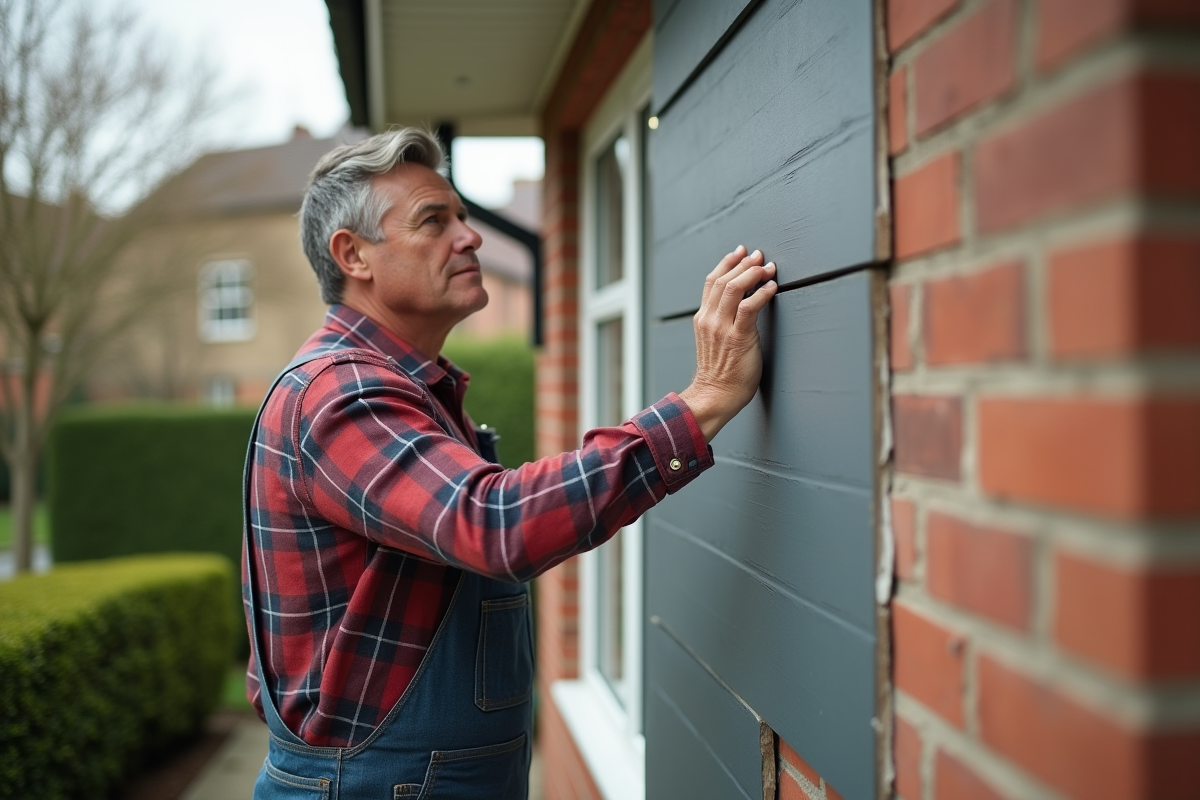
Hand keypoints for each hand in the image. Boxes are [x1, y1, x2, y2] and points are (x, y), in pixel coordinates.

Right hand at [678, 245, 776, 442]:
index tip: (741, 252)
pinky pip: (749, 307)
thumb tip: (742, 303)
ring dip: (752, 274)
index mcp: (702, 318)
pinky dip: (761, 293)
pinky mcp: (737, 337)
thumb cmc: (720, 373)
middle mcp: (709, 319)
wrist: (715, 396)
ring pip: (733, 288)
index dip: (727, 263)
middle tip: (759, 256)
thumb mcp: (715, 341)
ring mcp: (721, 328)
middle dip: (743, 263)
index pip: (711, 281)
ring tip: (767, 268)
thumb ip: (722, 321)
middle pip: (722, 279)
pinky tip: (771, 287)